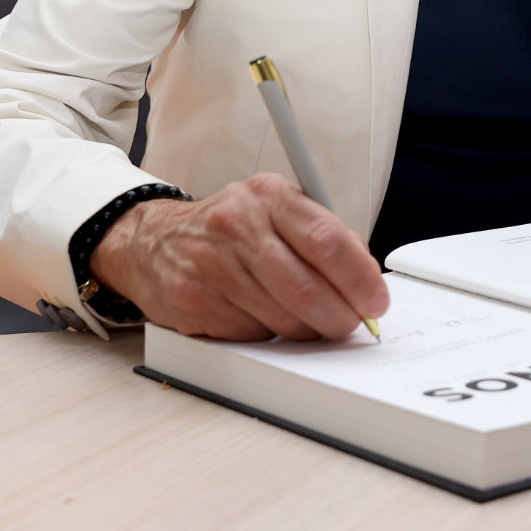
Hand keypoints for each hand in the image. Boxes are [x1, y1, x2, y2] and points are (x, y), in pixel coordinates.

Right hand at [90, 172, 388, 341]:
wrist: (154, 241)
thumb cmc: (231, 229)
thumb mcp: (278, 211)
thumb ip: (324, 236)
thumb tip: (366, 278)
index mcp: (269, 195)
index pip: (327, 241)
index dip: (360, 279)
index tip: (376, 301)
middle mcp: (238, 225)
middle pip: (307, 288)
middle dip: (340, 316)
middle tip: (351, 324)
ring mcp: (212, 264)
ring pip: (283, 318)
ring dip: (308, 331)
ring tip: (310, 322)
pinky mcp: (194, 300)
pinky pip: (252, 334)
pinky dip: (269, 334)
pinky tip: (263, 317)